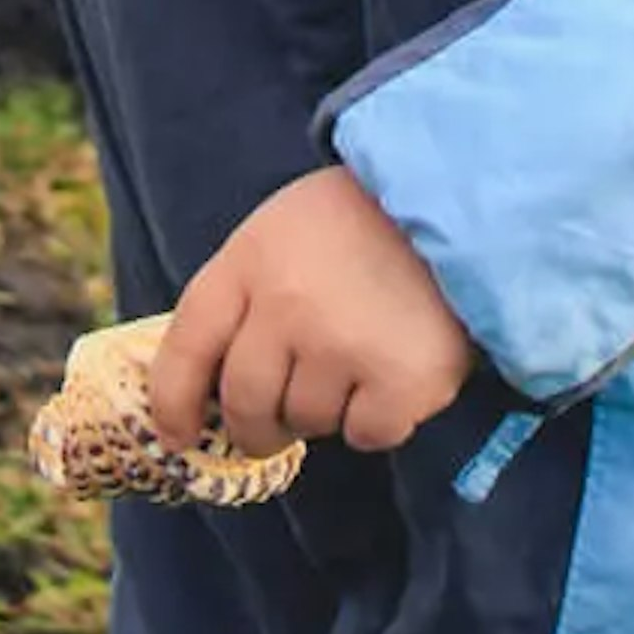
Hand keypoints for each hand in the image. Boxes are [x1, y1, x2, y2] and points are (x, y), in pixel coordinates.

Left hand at [148, 165, 476, 459]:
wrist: (461, 198)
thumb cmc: (360, 221)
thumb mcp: (282, 232)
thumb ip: (245, 298)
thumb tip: (210, 390)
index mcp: (250, 260)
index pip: (186, 347)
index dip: (173, 403)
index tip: (179, 434)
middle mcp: (287, 306)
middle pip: (244, 404)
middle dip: (258, 423)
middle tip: (281, 416)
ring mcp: (343, 346)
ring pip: (307, 422)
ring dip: (327, 406)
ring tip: (360, 349)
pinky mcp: (400, 382)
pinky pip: (366, 435)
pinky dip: (378, 416)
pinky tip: (395, 364)